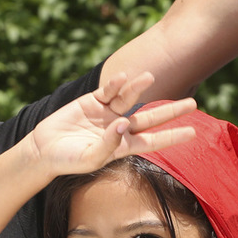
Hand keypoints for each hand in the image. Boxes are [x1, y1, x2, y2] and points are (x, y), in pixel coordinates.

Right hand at [28, 70, 195, 177]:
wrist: (44, 149)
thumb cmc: (68, 160)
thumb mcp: (90, 158)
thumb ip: (108, 143)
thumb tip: (124, 123)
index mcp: (123, 146)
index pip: (153, 141)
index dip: (172, 136)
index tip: (193, 132)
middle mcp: (119, 128)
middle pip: (150, 117)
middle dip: (170, 111)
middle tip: (193, 103)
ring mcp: (106, 113)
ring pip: (129, 99)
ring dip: (138, 87)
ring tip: (148, 76)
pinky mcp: (92, 101)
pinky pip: (108, 90)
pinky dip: (115, 84)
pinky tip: (122, 78)